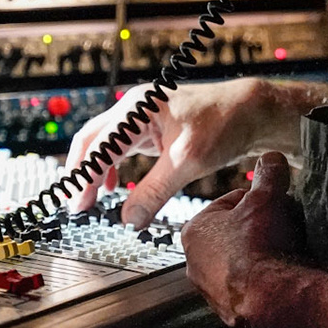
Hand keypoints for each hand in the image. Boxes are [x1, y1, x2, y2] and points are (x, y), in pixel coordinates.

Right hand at [62, 78, 306, 226]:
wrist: (253, 112)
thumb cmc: (224, 124)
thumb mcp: (187, 162)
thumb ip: (154, 192)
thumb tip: (129, 220)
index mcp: (138, 107)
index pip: (99, 145)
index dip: (84, 178)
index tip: (78, 206)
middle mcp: (135, 107)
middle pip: (91, 139)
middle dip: (79, 171)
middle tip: (74, 204)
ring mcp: (143, 116)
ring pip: (104, 143)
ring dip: (93, 170)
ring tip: (89, 199)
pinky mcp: (153, 127)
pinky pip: (120, 147)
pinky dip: (110, 166)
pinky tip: (111, 186)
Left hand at [180, 151, 303, 327]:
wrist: (273, 299)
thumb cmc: (260, 246)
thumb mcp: (266, 197)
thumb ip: (268, 174)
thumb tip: (271, 158)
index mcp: (194, 230)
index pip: (229, 203)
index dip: (257, 199)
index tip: (274, 202)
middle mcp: (195, 262)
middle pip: (233, 233)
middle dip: (257, 228)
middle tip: (280, 226)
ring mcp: (210, 290)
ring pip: (239, 261)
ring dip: (259, 255)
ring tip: (283, 251)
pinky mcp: (230, 311)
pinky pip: (248, 287)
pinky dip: (263, 280)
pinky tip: (280, 275)